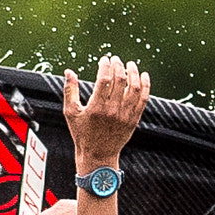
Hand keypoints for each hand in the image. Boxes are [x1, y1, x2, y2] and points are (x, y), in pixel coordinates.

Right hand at [63, 54, 149, 168]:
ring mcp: (125, 115)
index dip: (105, 66)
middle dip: (118, 65)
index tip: (104, 59)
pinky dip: (145, 85)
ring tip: (130, 64)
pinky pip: (143, 99)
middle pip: (120, 80)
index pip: (104, 79)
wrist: (97, 155)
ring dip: (134, 72)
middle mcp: (112, 111)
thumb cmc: (82, 134)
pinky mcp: (134, 119)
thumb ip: (70, 91)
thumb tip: (69, 72)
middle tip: (116, 59)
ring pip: (134, 87)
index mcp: (96, 108)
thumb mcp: (71, 113)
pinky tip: (143, 75)